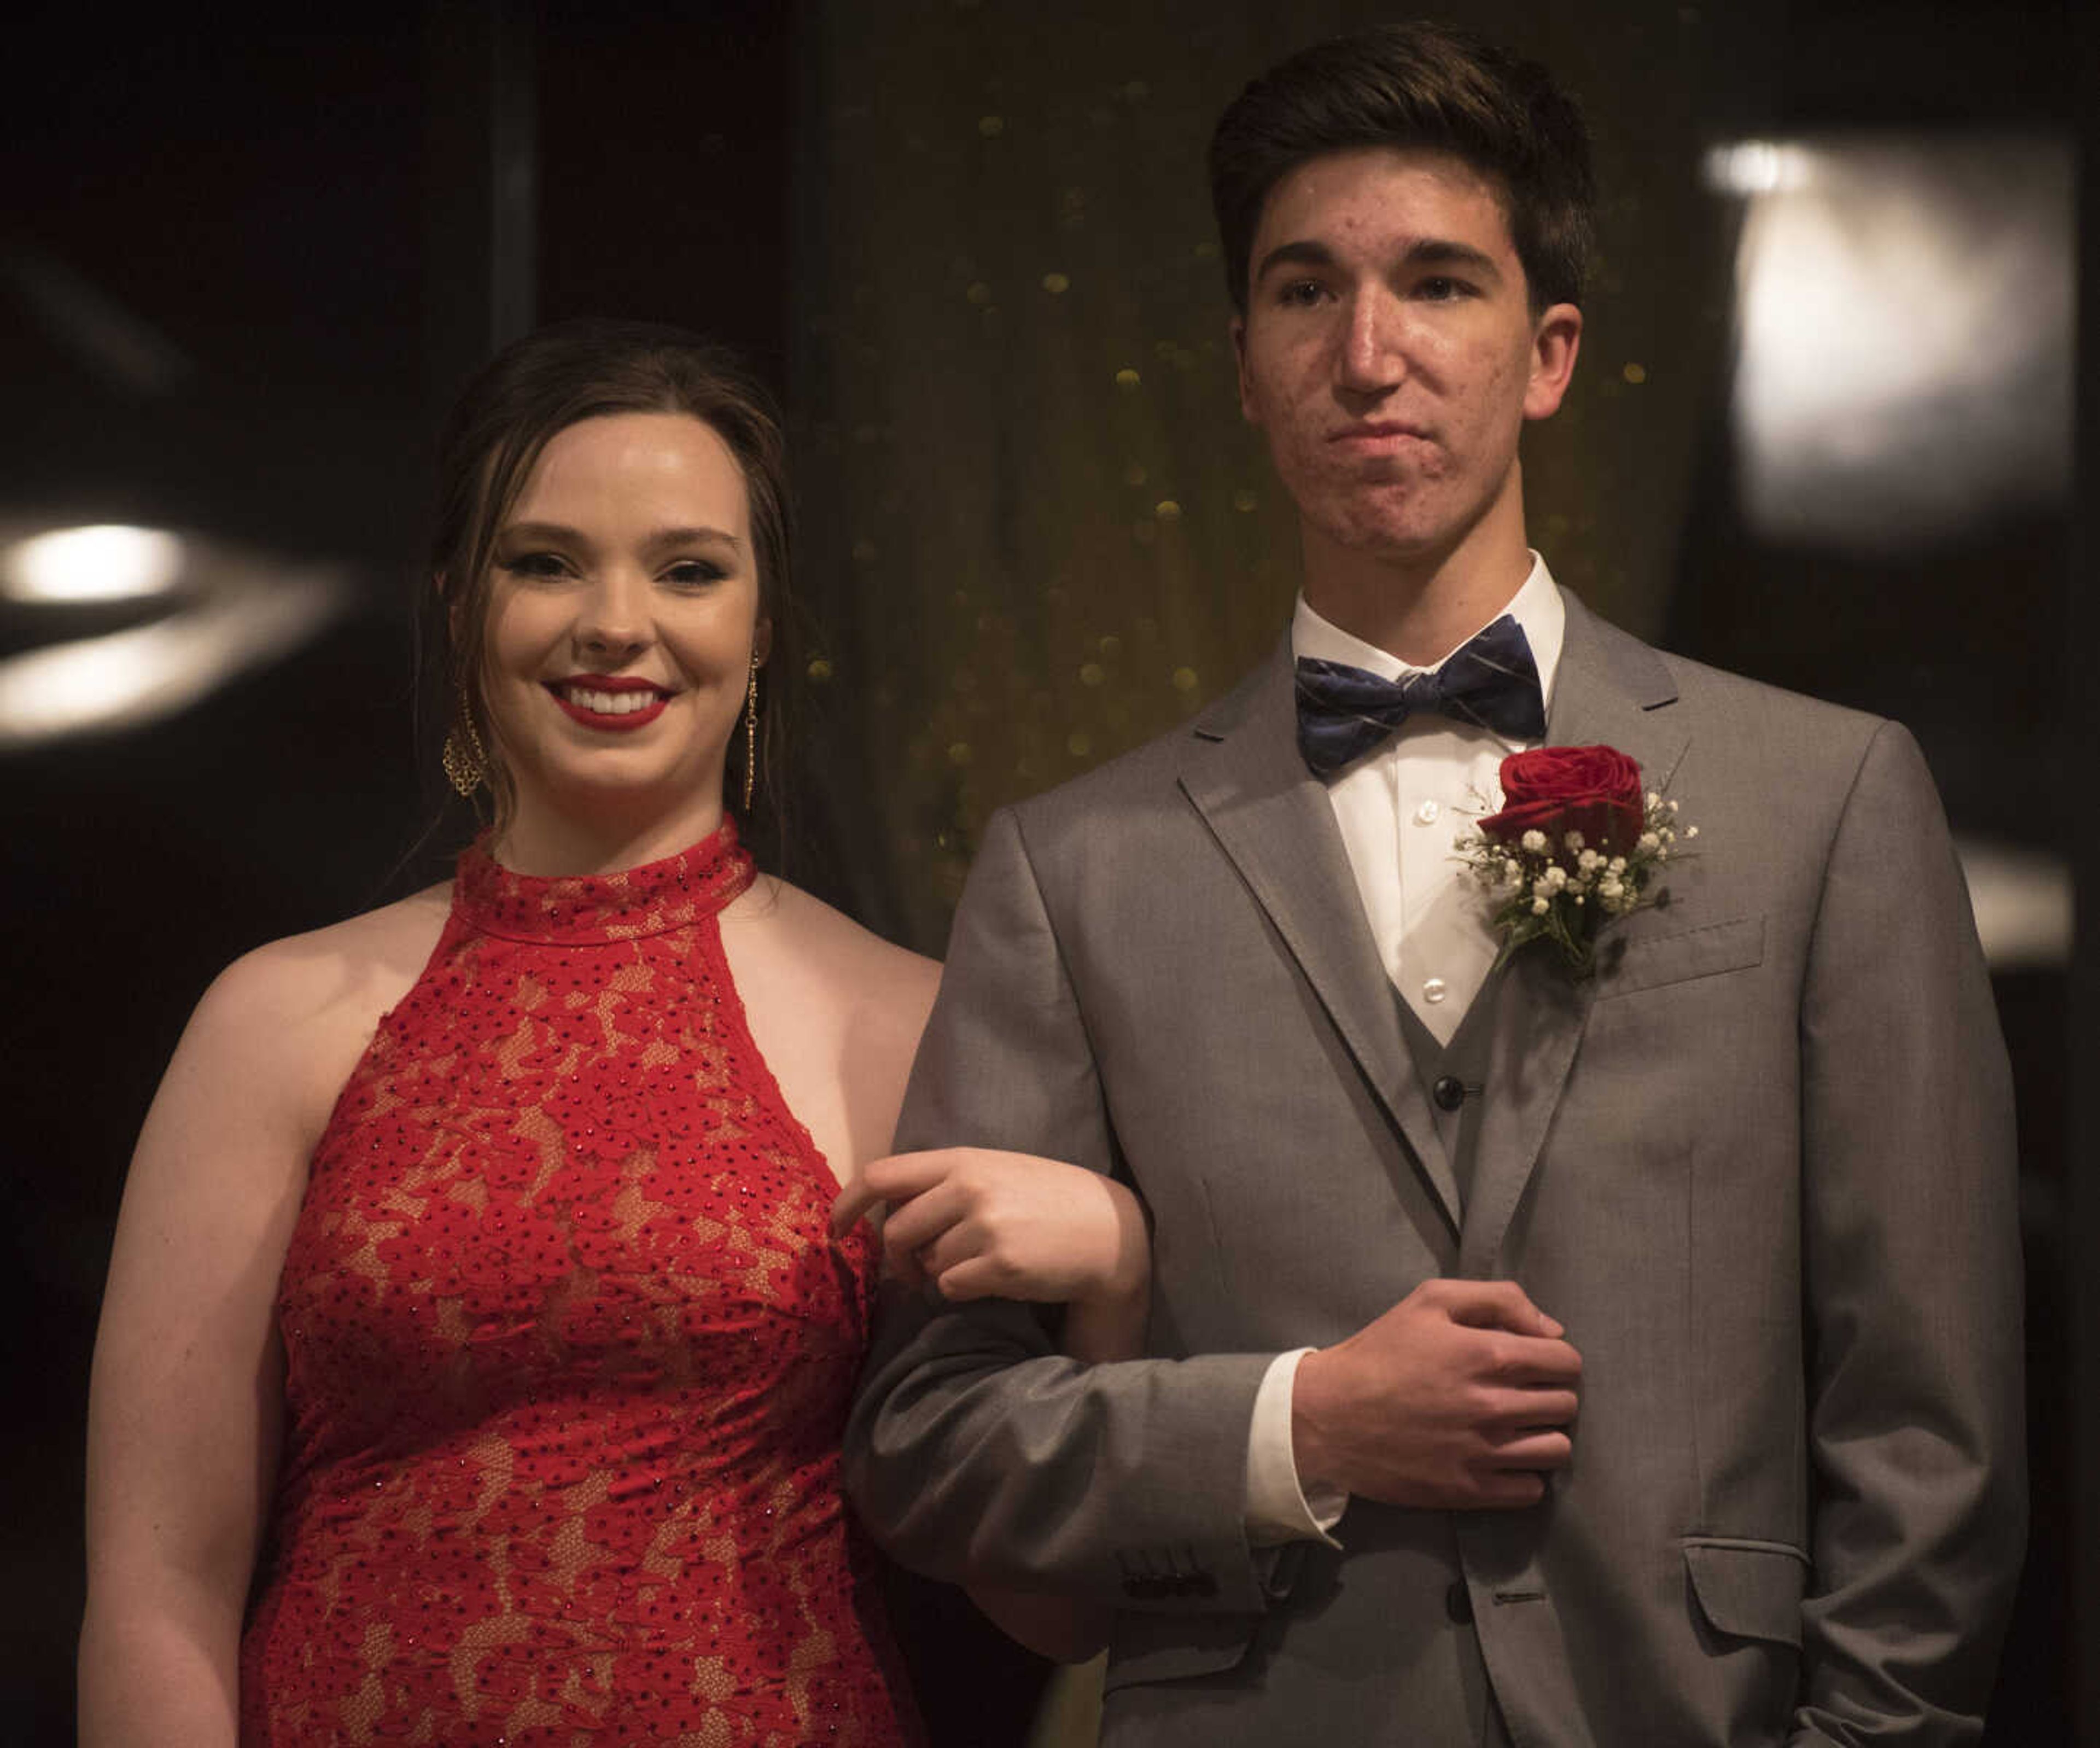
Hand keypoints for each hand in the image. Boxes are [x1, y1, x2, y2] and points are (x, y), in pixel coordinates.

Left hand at [832, 1149, 1148, 1309]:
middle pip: (896, 1232)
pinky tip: (994, 1278)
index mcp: (962, 1160)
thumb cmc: (1047, 1201)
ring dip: (940, 1273)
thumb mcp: (995, 1172)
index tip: (834, 1230)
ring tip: (979, 1263)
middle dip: (898, 1260)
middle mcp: (969, 1187)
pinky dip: (963, 1291)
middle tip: (915, 1272)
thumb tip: (888, 1215)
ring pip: (926, 1264)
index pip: (881, 1176)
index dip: (847, 1205)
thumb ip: (944, 1184)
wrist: (1109, 1230)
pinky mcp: (1000, 1263)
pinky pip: (951, 1288)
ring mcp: (985, 1225)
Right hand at [1292, 1278, 1580, 1509]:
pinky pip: (1532, 1490)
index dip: (1556, 1358)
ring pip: (1557, 1450)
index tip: (1535, 1362)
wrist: (1327, 1416)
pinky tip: (1501, 1458)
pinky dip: (1525, 1475)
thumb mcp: (1430, 1301)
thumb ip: (1498, 1299)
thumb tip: (1553, 1330)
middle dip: (1550, 1394)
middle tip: (1520, 1393)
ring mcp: (1482, 1453)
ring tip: (1517, 1428)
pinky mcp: (1468, 1490)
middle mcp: (1492, 1406)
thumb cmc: (1380, 1352)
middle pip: (1566, 1405)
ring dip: (1544, 1436)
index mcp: (1487, 1353)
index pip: (1566, 1361)